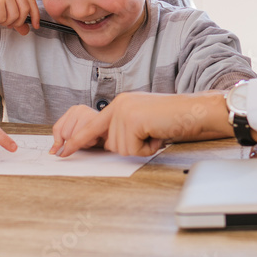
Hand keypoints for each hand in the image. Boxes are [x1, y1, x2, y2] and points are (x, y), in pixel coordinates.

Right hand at [0, 0, 39, 35]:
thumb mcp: (4, 5)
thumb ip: (16, 16)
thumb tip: (26, 30)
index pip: (31, 2)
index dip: (35, 16)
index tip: (36, 26)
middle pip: (25, 12)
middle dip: (17, 22)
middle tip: (7, 23)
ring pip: (14, 17)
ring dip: (4, 21)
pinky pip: (2, 19)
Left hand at [50, 105, 99, 154]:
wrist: (114, 126)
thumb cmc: (96, 130)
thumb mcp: (76, 132)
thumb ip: (63, 139)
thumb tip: (54, 151)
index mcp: (73, 110)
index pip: (57, 128)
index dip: (58, 142)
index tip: (58, 150)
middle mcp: (80, 109)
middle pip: (66, 134)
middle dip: (75, 141)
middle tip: (85, 138)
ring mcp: (89, 113)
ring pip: (76, 138)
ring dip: (84, 142)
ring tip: (92, 137)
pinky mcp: (98, 121)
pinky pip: (87, 139)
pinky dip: (91, 142)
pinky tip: (96, 137)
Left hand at [55, 91, 229, 157]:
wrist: (196, 111)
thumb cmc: (176, 118)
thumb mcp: (145, 122)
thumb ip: (125, 129)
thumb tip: (112, 145)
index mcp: (120, 104)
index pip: (92, 126)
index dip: (76, 141)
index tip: (60, 152)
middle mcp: (119, 105)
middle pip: (110, 144)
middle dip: (131, 147)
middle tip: (151, 135)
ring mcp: (125, 111)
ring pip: (120, 149)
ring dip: (141, 148)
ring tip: (156, 133)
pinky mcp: (133, 119)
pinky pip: (132, 149)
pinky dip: (147, 148)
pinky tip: (157, 134)